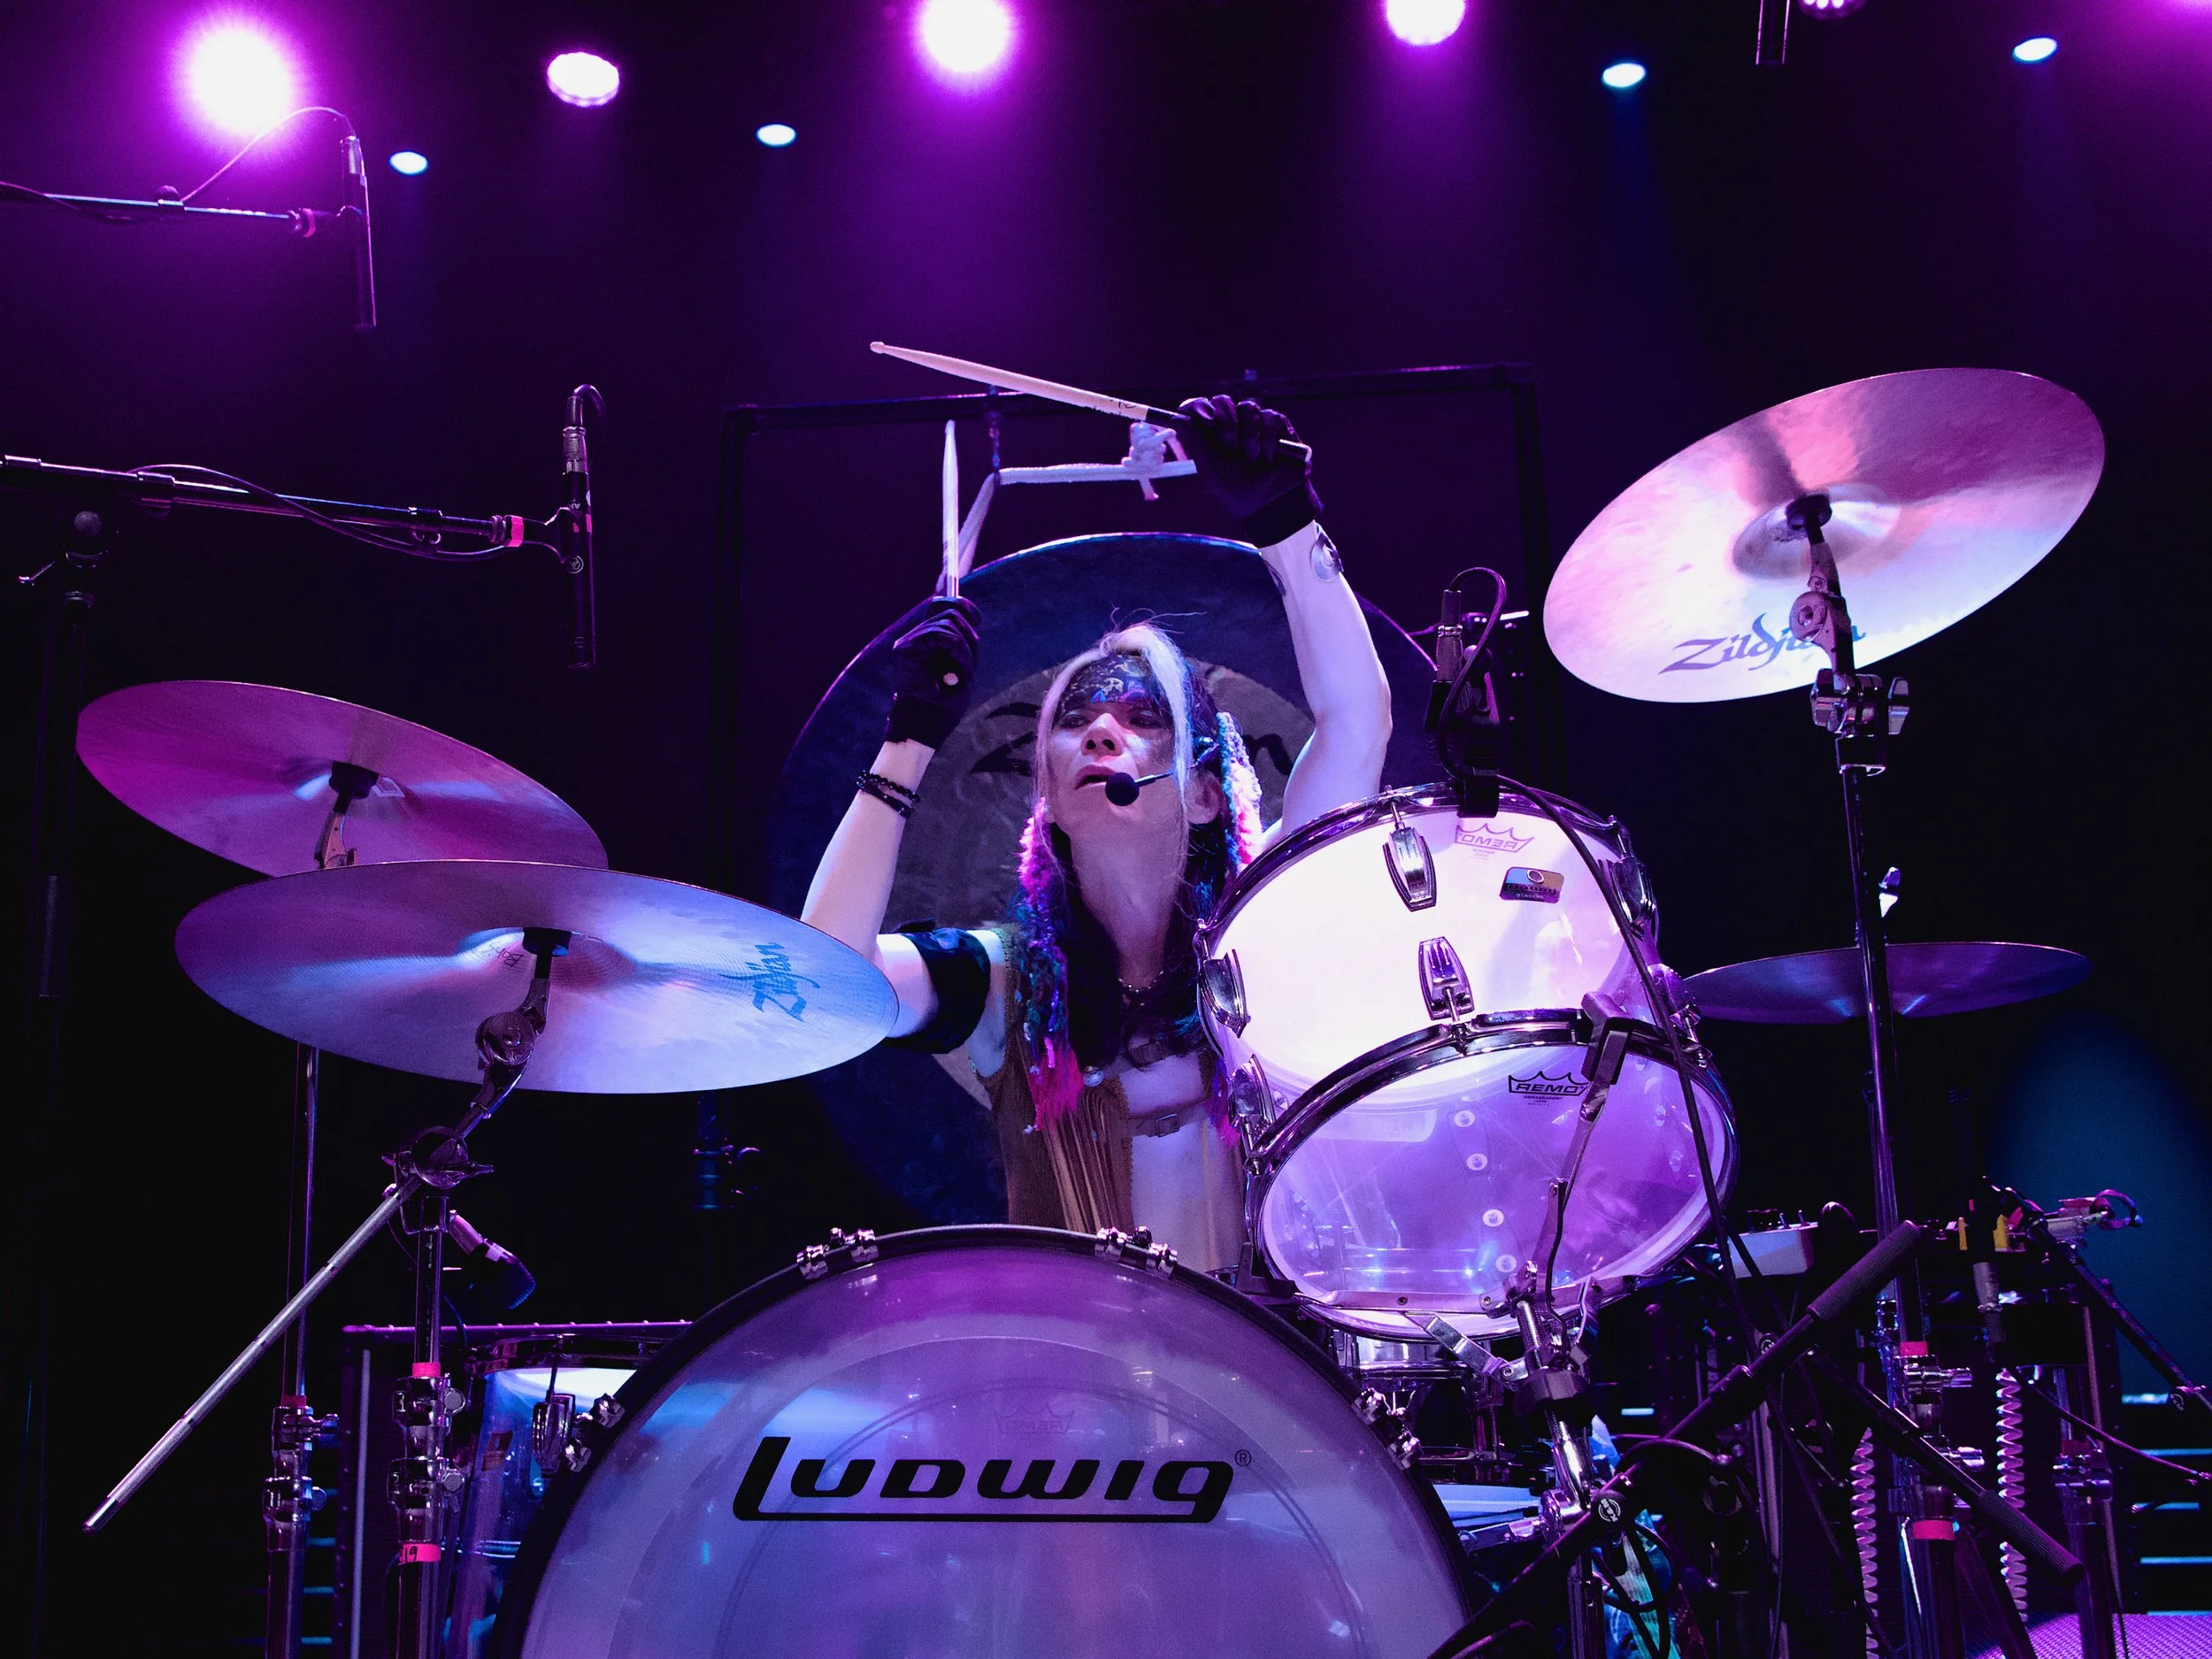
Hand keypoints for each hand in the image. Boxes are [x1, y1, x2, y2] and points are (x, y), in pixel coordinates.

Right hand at [885, 596, 980, 748]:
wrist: (926, 726)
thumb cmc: (944, 705)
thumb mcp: (959, 668)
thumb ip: (960, 644)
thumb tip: (968, 616)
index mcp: (923, 642)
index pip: (939, 606)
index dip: (962, 605)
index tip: (977, 619)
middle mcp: (912, 638)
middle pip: (947, 610)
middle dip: (968, 633)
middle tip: (969, 662)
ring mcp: (909, 642)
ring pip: (949, 623)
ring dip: (964, 649)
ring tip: (961, 673)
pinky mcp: (909, 649)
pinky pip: (945, 636)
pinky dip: (958, 653)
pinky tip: (956, 674)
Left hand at [1177, 395, 1322, 544]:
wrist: (1270, 506)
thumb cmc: (1237, 494)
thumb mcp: (1210, 472)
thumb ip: (1195, 444)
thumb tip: (1176, 418)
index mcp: (1210, 435)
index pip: (1198, 407)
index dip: (1199, 408)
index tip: (1207, 421)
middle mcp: (1231, 425)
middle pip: (1222, 401)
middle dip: (1226, 424)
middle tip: (1231, 449)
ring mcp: (1254, 424)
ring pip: (1248, 407)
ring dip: (1249, 437)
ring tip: (1253, 460)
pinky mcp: (1278, 427)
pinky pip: (1270, 417)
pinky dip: (1267, 439)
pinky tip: (1268, 458)